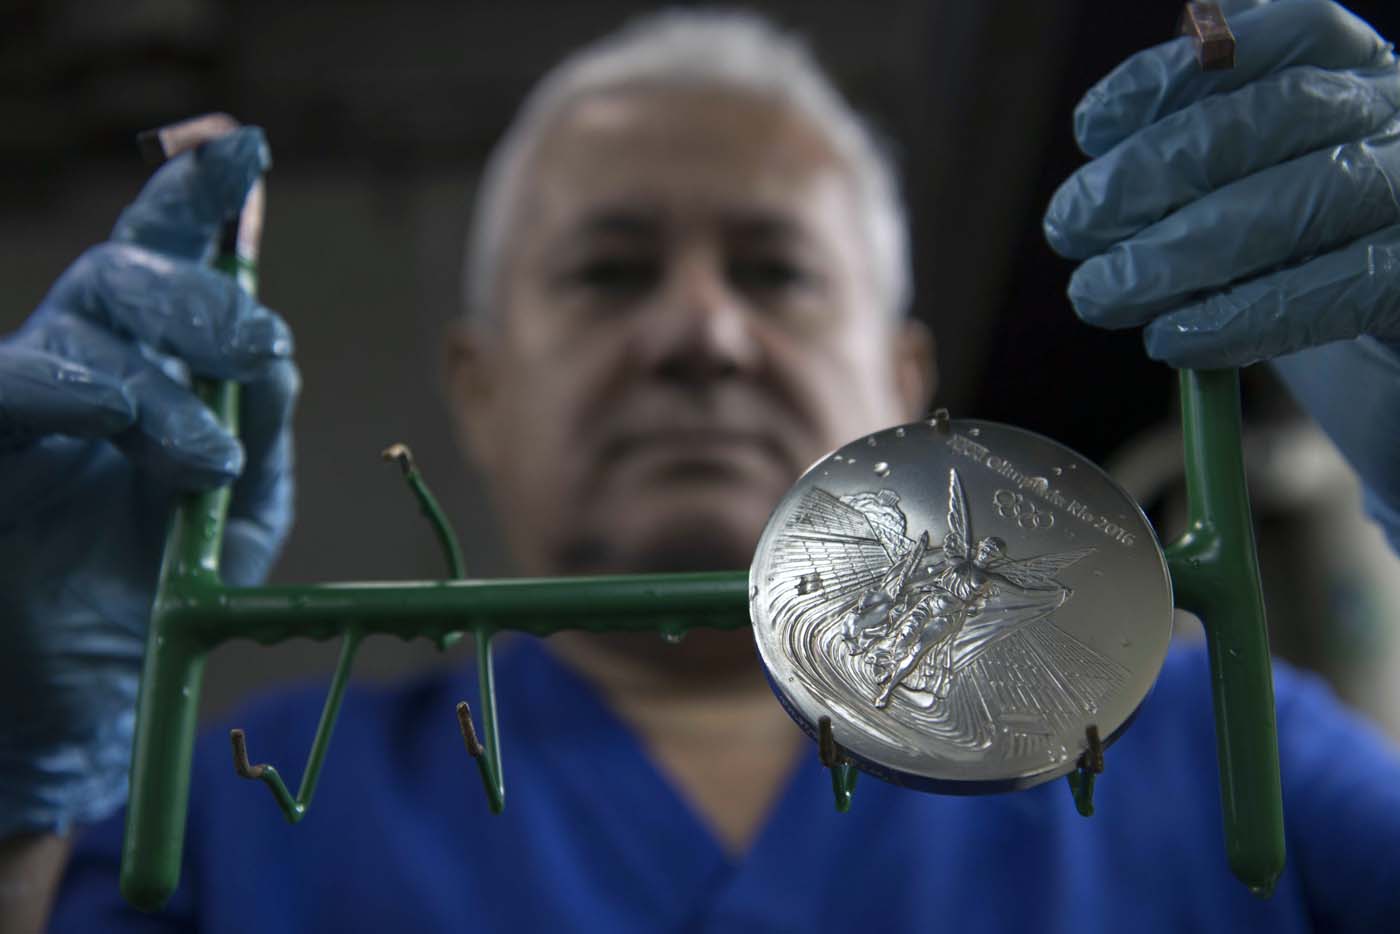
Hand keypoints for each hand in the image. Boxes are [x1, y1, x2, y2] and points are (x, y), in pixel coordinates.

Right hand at [0, 127, 298, 835]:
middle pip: (130, 273)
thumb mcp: (243, 507)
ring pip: (83, 322)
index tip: (245, 150)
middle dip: (206, 298)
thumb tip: (273, 348)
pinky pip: (6, 387)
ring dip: (164, 374)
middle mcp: (88, 367)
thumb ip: (259, 424)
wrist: (101, 700)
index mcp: (155, 370)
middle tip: (257, 346)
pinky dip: (63, 386)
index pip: (169, 261)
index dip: (197, 197)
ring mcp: (31, 405)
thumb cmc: (169, 592)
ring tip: (207, 459)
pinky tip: (114, 411)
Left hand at [1043, 0, 1399, 550]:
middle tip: (1067, 228)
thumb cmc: (1300, 222)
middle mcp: (1394, 111)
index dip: (1174, 75)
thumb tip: (1106, 149)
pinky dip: (1239, 318)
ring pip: (1294, 209)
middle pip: (1267, 121)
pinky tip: (1171, 339)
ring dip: (1177, 256)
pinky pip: (1329, 294)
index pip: (1275, 35)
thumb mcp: (1255, 158)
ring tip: (1099, 293)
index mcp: (1353, 62)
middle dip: (1147, 176)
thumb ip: (1205, 130)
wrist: (1389, 298)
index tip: (1090, 128)